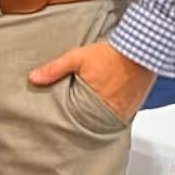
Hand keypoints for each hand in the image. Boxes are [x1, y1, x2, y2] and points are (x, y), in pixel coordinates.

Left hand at [28, 39, 153, 123]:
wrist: (141, 50)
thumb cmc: (111, 54)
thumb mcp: (77, 58)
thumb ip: (55, 69)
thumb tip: (33, 78)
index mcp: (93, 104)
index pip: (76, 121)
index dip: (69, 120)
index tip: (62, 121)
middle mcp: (110, 112)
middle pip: (92, 123)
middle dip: (84, 120)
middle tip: (76, 116)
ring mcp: (124, 111)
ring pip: (107, 120)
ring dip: (99, 116)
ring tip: (91, 111)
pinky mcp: (134, 107)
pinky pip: (120, 115)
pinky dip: (114, 111)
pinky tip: (108, 104)